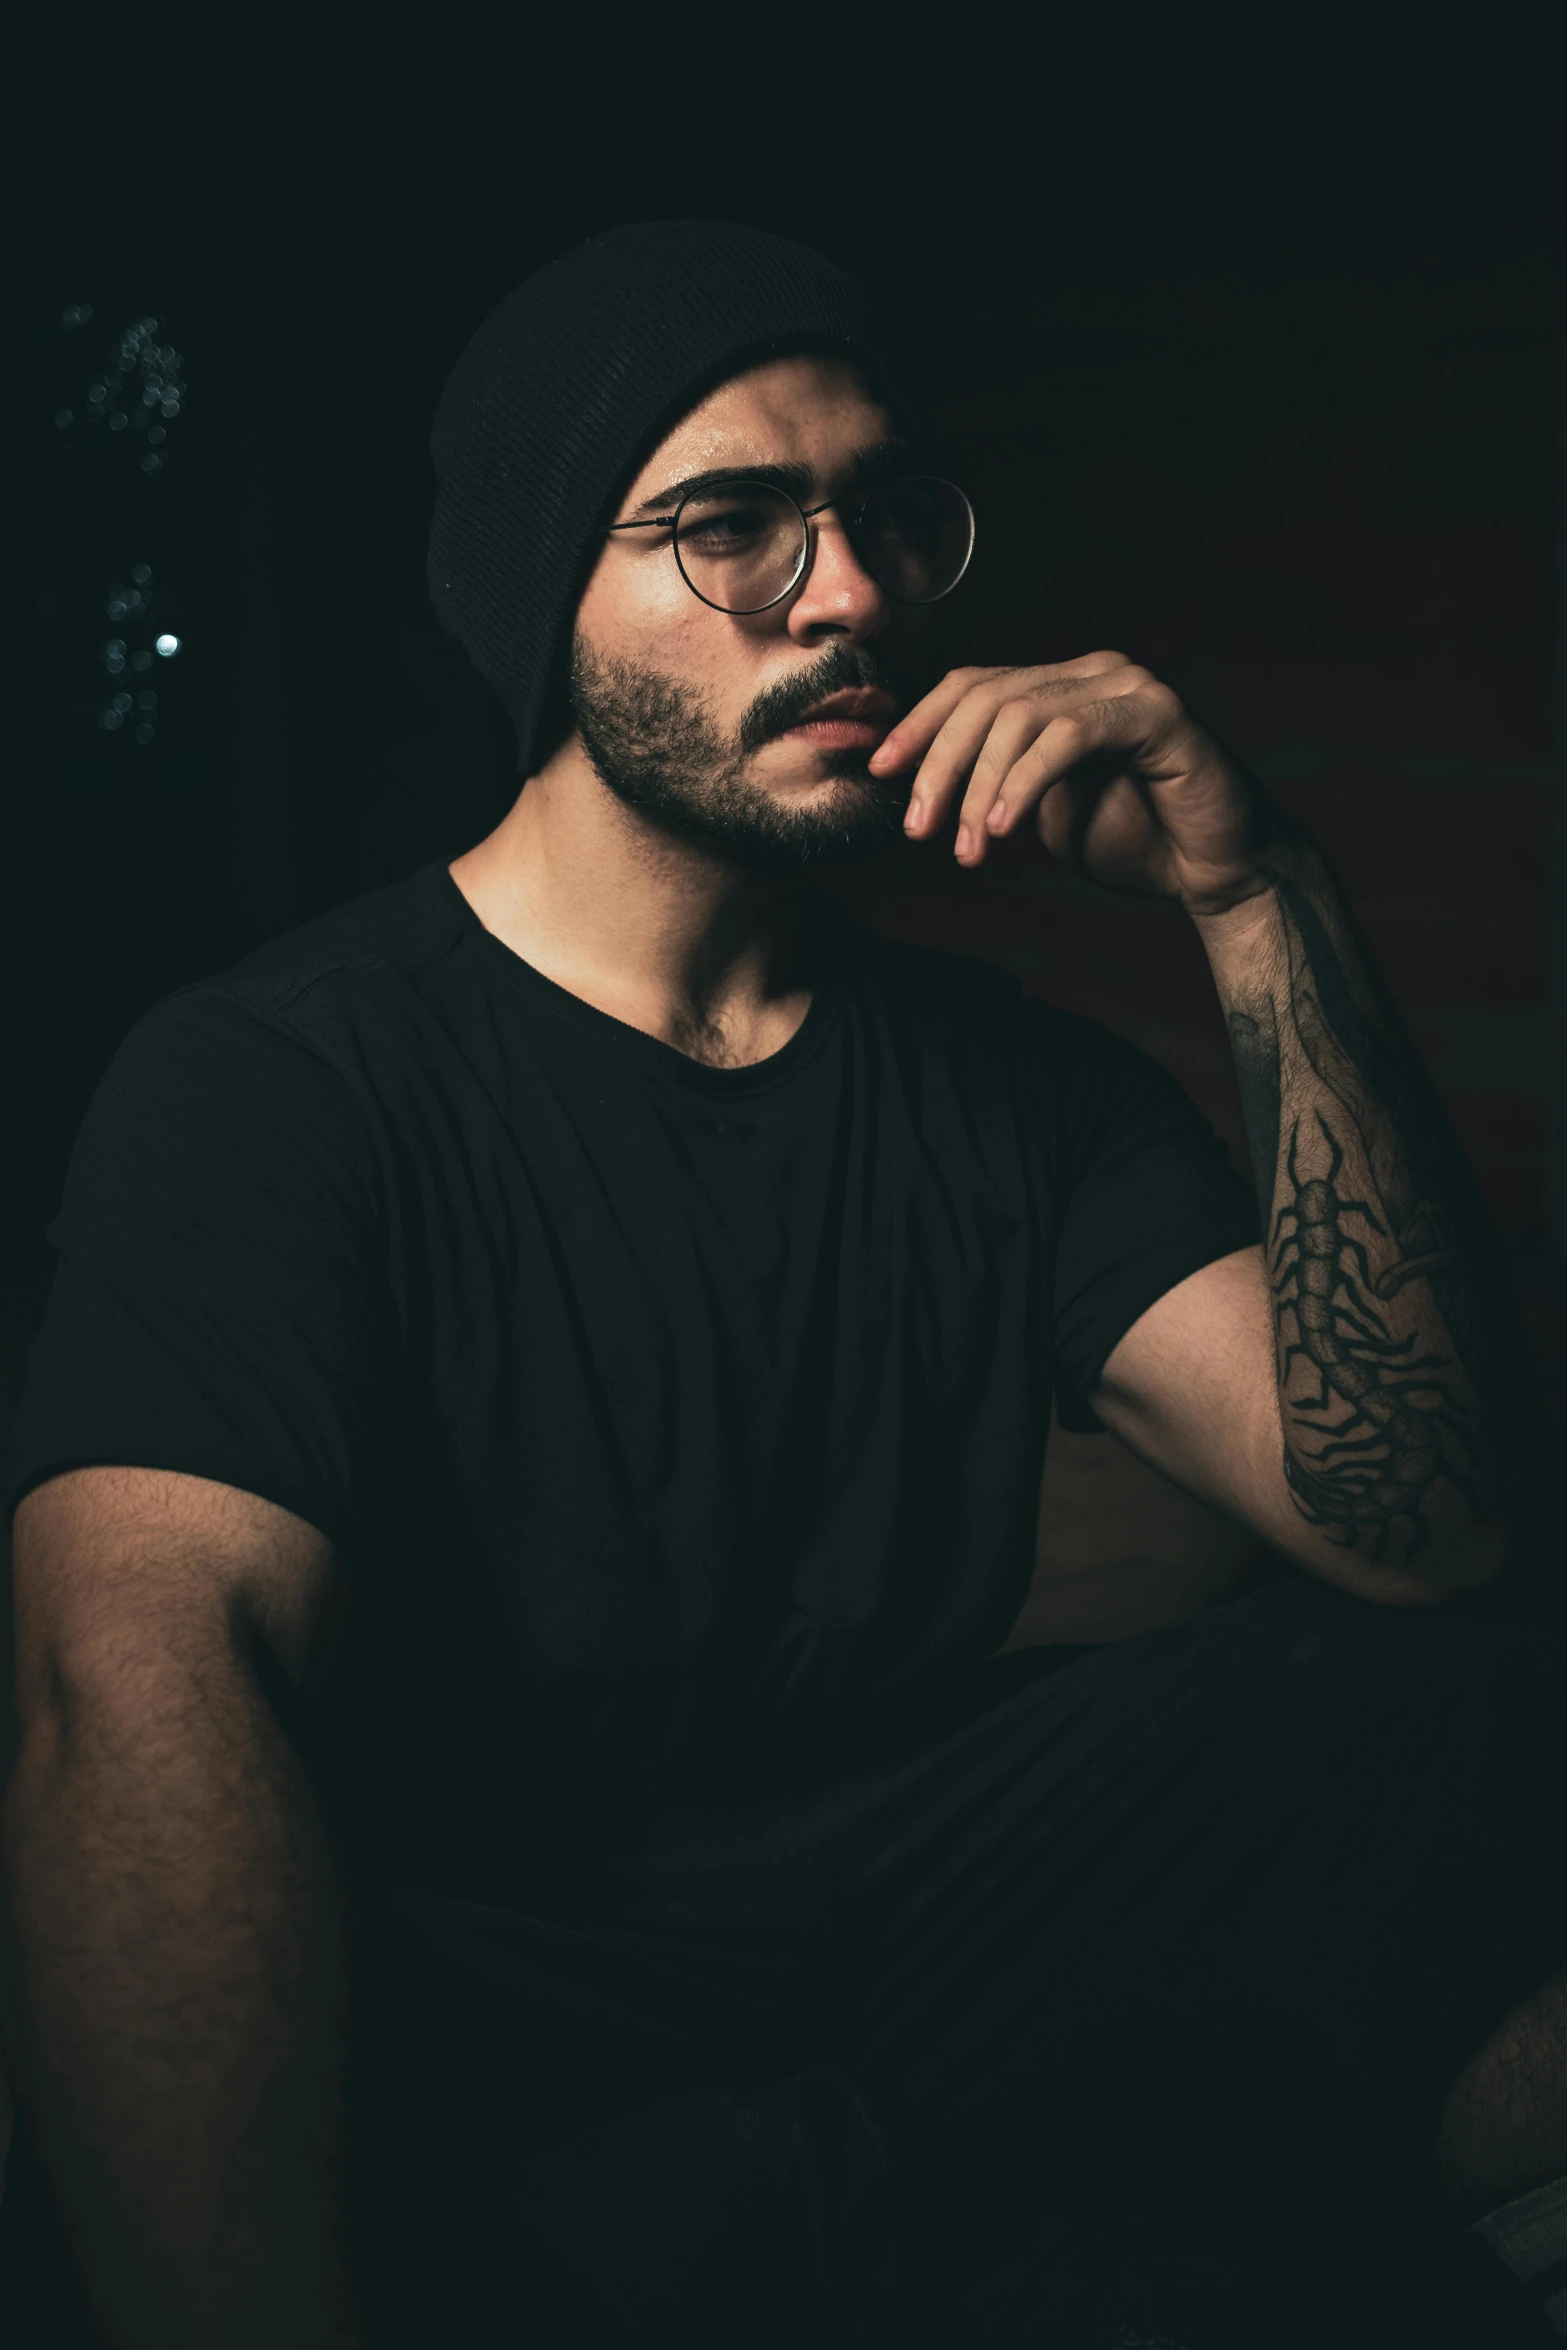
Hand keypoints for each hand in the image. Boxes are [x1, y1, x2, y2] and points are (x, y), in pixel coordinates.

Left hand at [870, 650, 1275, 916]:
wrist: (1217, 874)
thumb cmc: (1135, 844)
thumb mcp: (1043, 813)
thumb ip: (997, 784)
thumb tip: (921, 786)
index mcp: (1062, 687)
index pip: (972, 686)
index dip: (920, 724)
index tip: (878, 771)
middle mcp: (1093, 673)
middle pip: (985, 698)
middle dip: (939, 764)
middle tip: (917, 829)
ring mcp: (1128, 686)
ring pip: (1020, 716)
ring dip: (980, 787)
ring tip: (968, 849)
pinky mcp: (1158, 715)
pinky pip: (1071, 735)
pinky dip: (1026, 780)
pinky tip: (1005, 826)